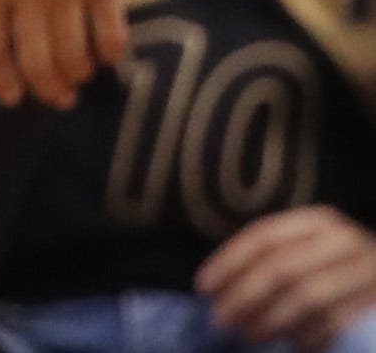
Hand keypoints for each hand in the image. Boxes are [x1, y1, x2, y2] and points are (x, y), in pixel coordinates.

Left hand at [0, 0, 133, 106]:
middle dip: (46, 88)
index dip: (1, 80)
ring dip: (78, 74)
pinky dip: (109, 52)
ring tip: (80, 75)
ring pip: (74, 55)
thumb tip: (7, 23)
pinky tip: (108, 53)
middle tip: (56, 96)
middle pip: (35, 61)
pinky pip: (110, 32)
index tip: (12, 98)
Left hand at [201, 204, 375, 347]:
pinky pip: (337, 322)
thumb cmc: (340, 267)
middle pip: (281, 267)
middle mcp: (343, 241)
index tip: (203, 287)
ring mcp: (366, 272)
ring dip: (272, 319)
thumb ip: (272, 258)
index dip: (229, 261)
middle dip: (245, 295)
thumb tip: (219, 286)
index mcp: (318, 222)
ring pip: (308, 296)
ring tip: (250, 334)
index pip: (263, 236)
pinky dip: (309, 336)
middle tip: (221, 319)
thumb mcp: (310, 250)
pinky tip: (291, 345)